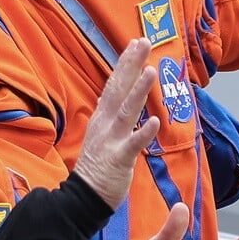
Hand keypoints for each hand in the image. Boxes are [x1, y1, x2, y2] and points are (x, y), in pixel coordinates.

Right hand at [72, 38, 159, 209]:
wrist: (83, 197)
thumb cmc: (97, 165)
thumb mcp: (102, 132)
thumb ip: (112, 112)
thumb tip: (121, 93)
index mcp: (103, 117)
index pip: (114, 84)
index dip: (125, 63)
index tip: (135, 43)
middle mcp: (106, 123)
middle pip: (119, 89)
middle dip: (131, 65)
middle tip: (143, 42)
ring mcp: (112, 140)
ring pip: (127, 112)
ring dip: (138, 91)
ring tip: (150, 71)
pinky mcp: (119, 160)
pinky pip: (133, 145)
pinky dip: (143, 133)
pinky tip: (155, 122)